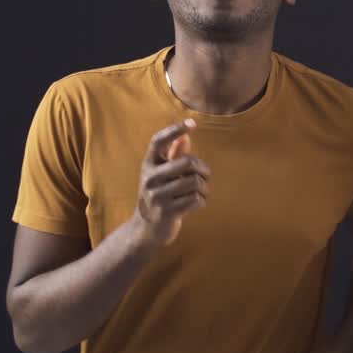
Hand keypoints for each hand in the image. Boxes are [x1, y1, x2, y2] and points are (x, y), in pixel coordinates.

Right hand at [134, 119, 209, 246]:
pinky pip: (196, 200)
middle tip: (205, 176)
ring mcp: (156, 196)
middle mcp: (149, 178)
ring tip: (201, 192)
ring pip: (195, 182)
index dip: (175, 130)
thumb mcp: (161, 174)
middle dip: (203, 169)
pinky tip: (197, 203)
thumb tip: (185, 135)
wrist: (146, 228)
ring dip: (205, 188)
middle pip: (188, 163)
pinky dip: (202, 201)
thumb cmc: (159, 195)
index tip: (193, 123)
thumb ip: (173, 155)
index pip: (159, 141)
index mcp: (148, 164)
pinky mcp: (166, 212)